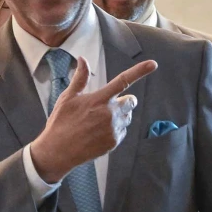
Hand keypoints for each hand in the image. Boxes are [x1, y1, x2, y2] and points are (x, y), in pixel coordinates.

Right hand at [30, 57, 157, 182]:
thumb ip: (79, 78)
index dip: (140, 71)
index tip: (153, 64)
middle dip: (123, 101)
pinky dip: (115, 130)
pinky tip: (98, 133)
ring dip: (119, 116)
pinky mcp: (114, 142)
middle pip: (131, 101)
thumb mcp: (67, 98)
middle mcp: (110, 113)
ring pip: (127, 117)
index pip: (123, 81)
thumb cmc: (61, 123)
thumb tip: (82, 59)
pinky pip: (122, 131)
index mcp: (99, 99)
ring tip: (98, 122)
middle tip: (106, 107)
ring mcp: (113, 129)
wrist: (58, 151)